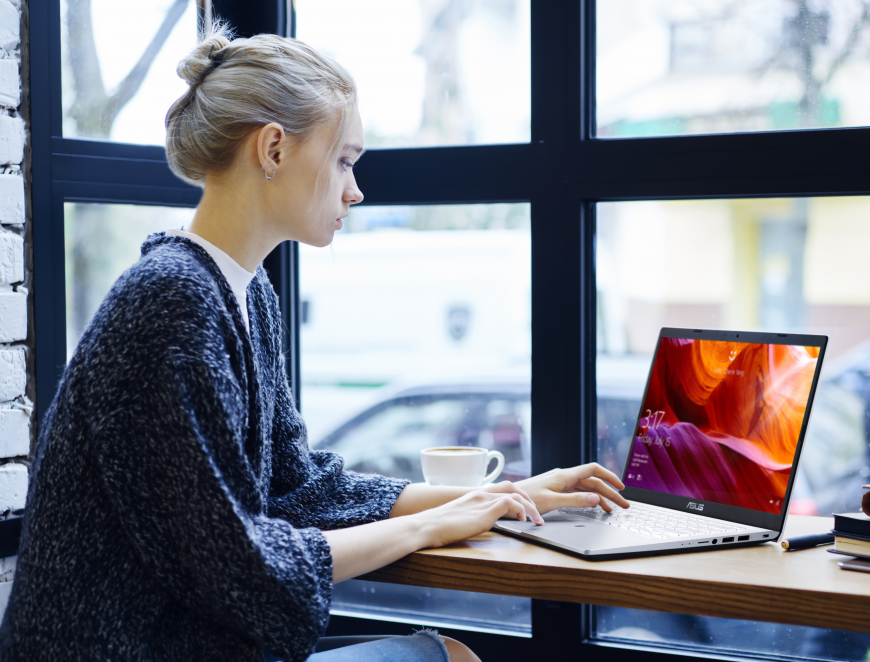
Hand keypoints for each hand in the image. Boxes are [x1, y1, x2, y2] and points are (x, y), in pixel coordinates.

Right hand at [413, 488, 543, 548]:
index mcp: (474, 495)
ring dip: (530, 507)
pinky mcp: (485, 512)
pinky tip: (522, 520)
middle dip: (528, 498)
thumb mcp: (458, 518)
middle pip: (512, 488)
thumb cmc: (437, 526)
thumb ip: (471, 517)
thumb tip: (477, 524)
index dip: (517, 496)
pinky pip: (510, 503)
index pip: (502, 489)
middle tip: (535, 512)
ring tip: (536, 519)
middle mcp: (481, 494)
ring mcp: (483, 502)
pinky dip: (521, 509)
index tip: (524, 508)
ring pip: (515, 495)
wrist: (426, 526)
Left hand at [515, 463, 628, 514]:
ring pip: (585, 488)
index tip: (621, 488)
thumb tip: (595, 498)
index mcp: (564, 475)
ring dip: (600, 497)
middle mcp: (563, 477)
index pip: (593, 470)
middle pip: (592, 481)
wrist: (507, 499)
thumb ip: (575, 500)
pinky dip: (588, 500)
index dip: (609, 477)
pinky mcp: (555, 491)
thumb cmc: (526, 500)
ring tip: (611, 510)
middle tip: (623, 505)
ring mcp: (559, 484)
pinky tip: (593, 506)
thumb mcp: (552, 502)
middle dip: (609, 492)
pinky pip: (577, 493)